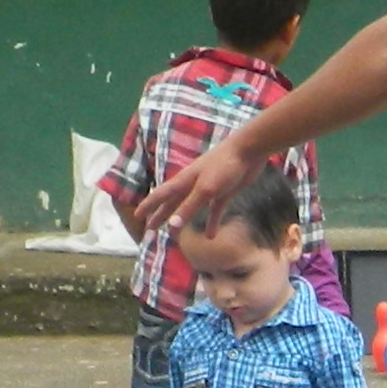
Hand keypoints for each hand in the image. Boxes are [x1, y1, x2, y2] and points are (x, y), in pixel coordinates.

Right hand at [134, 127, 255, 242]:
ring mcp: (208, 188)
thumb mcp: (205, 190)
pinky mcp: (224, 192)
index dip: (148, 206)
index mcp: (184, 181)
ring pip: (190, 207)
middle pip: (172, 202)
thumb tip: (171, 227)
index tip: (137, 216)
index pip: (160, 195)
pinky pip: (214, 211)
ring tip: (174, 233)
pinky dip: (211, 222)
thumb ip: (188, 208)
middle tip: (150, 228)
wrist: (249, 151)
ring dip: (181, 219)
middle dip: (160, 215)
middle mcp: (192, 184)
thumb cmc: (224, 167)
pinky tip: (210, 236)